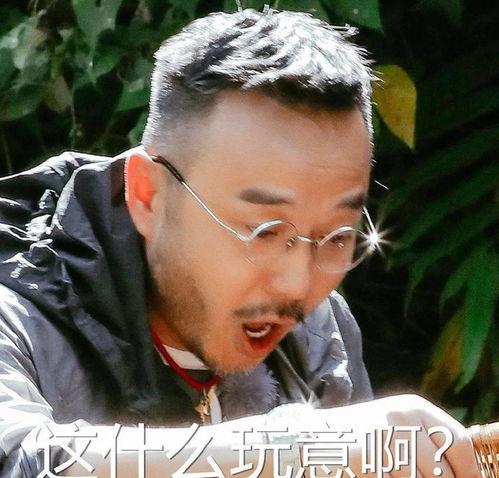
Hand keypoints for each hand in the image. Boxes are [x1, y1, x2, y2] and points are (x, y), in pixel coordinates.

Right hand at [316, 394, 480, 476]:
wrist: (320, 434)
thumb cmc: (367, 434)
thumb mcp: (400, 424)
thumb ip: (430, 440)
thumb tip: (465, 472)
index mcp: (415, 407)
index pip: (458, 442)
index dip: (469, 470)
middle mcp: (402, 418)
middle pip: (442, 470)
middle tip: (414, 475)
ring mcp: (383, 436)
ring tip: (391, 471)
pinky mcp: (368, 458)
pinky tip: (379, 474)